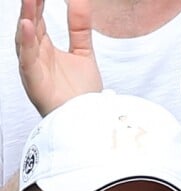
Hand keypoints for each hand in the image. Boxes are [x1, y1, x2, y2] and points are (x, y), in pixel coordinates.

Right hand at [15, 0, 101, 115]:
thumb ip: (80, 27)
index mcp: (45, 49)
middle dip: (30, 5)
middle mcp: (36, 57)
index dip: (38, 1)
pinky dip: (26, 43)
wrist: (88, 121)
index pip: (38, 18)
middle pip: (29, 24)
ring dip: (26, 17)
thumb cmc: (83, 95)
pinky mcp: (35, 83)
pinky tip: (28, 26)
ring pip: (24, 39)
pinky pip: (27, 60)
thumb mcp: (84, 53)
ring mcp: (34, 69)